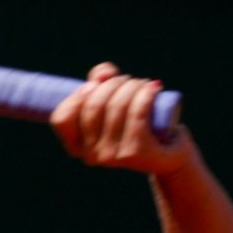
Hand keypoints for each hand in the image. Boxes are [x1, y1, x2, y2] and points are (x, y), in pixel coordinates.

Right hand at [50, 62, 189, 174]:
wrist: (169, 155)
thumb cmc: (136, 125)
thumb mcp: (111, 102)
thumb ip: (99, 81)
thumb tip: (102, 76)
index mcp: (78, 147)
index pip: (62, 118)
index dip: (78, 95)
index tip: (95, 84)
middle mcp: (91, 155)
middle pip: (93, 105)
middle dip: (112, 83)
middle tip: (128, 81)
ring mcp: (112, 157)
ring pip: (116, 106)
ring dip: (132, 85)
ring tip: (142, 84)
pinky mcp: (136, 153)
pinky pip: (137, 113)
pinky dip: (145, 94)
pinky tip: (154, 88)